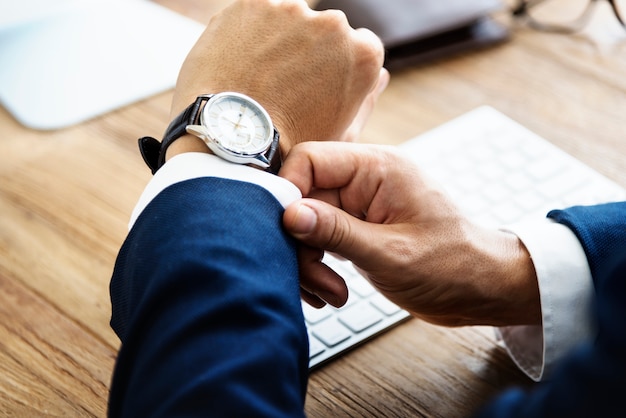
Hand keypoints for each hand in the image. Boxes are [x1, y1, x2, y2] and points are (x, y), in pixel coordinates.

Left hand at [167, 0, 385, 159]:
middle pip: (325, 30)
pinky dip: (249, 34)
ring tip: (258, 78)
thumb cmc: (288, 147)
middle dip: (309, 50)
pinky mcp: (253, 4)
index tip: (317, 83)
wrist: (229, 140)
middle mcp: (334, 25)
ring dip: (279, 40)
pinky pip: (255, 16)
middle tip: (283, 85)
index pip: (360, 45)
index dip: (336, 66)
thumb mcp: (340, 136)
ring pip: (289, 20)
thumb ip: (367, 100)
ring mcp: (292, 10)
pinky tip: (240, 66)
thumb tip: (382, 76)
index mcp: (363, 54)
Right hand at [280, 142, 540, 326]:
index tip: (284, 232)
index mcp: (377, 168)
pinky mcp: (358, 229)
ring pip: (307, 223)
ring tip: (331, 294)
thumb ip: (336, 232)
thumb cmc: (453, 266)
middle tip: (315, 282)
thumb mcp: (390, 254)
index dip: (288, 192)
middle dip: (301, 243)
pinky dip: (318, 268)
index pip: (310, 160)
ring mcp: (360, 206)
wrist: (482, 290)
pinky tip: (332, 293)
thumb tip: (288, 213)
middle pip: (304, 198)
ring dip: (309, 262)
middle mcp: (365, 181)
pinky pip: (321, 240)